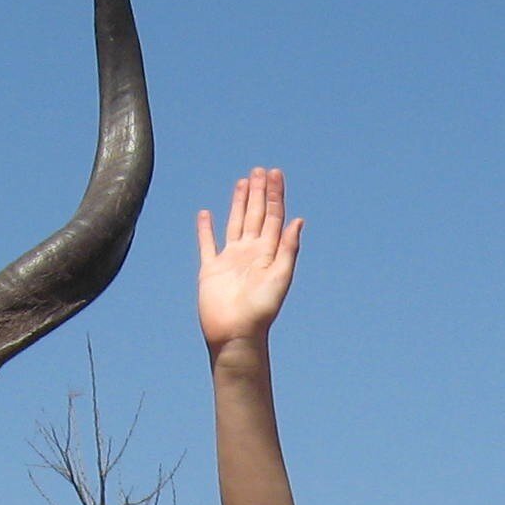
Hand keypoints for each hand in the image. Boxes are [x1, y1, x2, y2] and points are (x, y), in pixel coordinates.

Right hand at [197, 167, 303, 353]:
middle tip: (260, 170)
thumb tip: (298, 220)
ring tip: (242, 182)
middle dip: (259, 193)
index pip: (274, 217)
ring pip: (235, 223)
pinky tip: (206, 214)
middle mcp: (250, 253)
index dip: (275, 195)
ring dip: (239, 203)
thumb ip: (288, 248)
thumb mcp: (280, 277)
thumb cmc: (261, 311)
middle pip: (256, 215)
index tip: (275, 174)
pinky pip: (207, 244)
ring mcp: (230, 260)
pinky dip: (206, 229)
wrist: (236, 334)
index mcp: (268, 253)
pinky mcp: (210, 270)